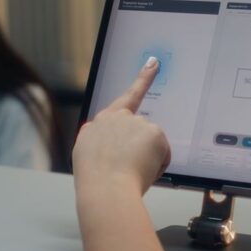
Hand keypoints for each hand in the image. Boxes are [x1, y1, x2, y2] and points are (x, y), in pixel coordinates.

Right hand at [73, 57, 170, 194]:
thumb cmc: (95, 179)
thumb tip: (109, 141)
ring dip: (147, 160)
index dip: (143, 78)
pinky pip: (163, 154)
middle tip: (127, 168)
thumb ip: (99, 140)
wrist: (105, 188)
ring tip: (129, 172)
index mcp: (102, 122)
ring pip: (152, 146)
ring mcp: (138, 123)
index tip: (154, 63)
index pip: (127, 96)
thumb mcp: (87, 153)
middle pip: (141, 133)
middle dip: (142, 150)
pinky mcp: (155, 132)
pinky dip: (157, 166)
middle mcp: (119, 117)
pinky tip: (142, 171)